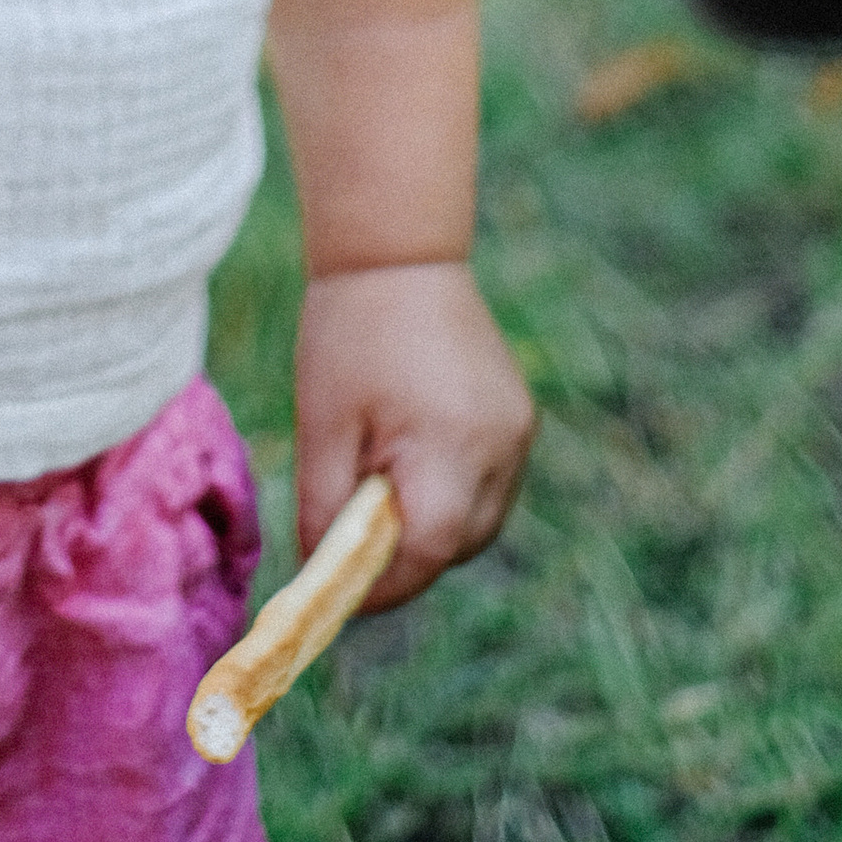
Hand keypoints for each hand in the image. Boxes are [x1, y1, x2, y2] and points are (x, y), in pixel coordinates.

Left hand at [292, 262, 533, 610]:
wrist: (399, 250)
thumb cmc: (351, 331)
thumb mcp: (323, 424)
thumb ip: (325, 506)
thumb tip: (322, 572)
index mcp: (451, 446)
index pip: (428, 552)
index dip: (384, 585)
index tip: (342, 591)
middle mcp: (500, 446)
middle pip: (459, 545)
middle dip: (408, 559)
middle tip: (354, 543)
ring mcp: (517, 431)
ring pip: (480, 520)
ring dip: (435, 527)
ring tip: (382, 492)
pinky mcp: (519, 415)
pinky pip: (491, 483)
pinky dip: (454, 492)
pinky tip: (413, 460)